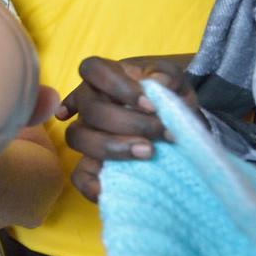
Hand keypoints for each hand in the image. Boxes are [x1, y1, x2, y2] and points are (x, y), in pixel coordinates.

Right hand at [57, 54, 196, 201]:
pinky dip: (89, 182)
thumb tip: (158, 82)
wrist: (178, 124)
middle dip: (129, 123)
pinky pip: (79, 174)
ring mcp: (87, 132)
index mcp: (105, 77)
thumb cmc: (169, 96)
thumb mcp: (175, 81)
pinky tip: (104, 185)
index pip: (93, 70)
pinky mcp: (92, 162)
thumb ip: (168, 77)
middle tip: (163, 133)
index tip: (151, 104)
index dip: (118, 87)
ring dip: (111, 147)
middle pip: (91, 109)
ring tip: (148, 153)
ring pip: (78, 137)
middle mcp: (89, 102)